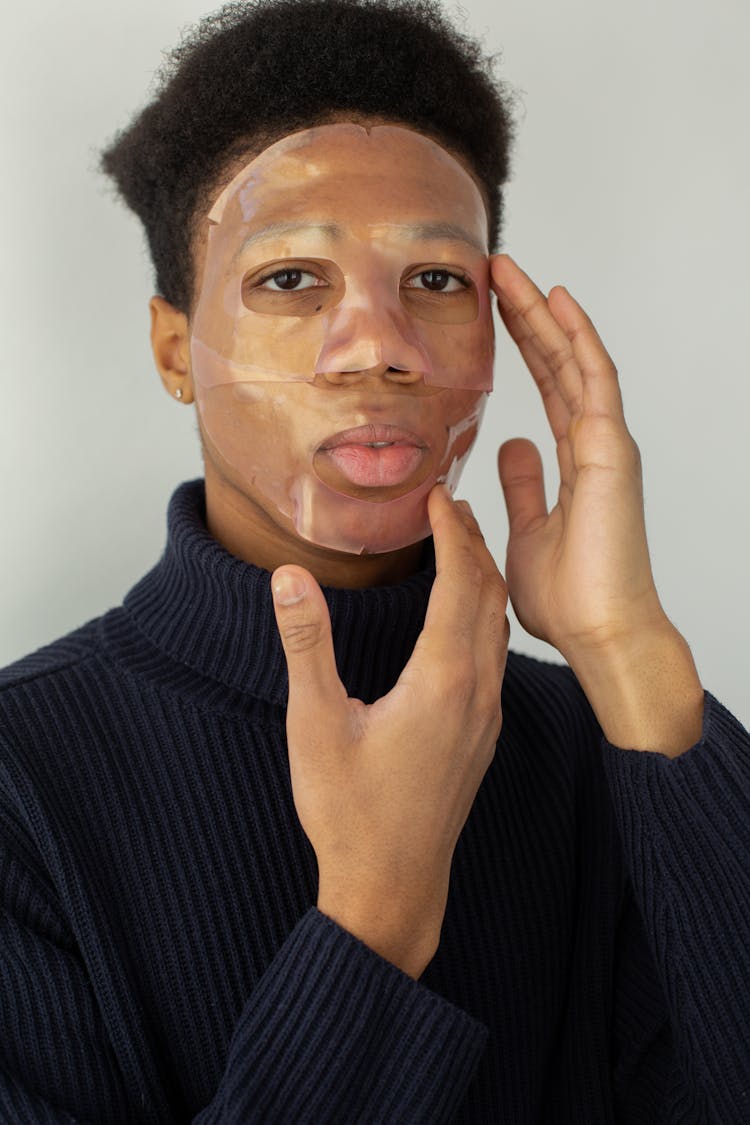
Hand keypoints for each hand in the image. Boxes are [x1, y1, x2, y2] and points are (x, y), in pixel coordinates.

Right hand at [271, 486, 508, 976]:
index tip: (439, 494)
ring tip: (461, 547)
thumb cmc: (351, 813)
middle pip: (489, 597)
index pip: (459, 583)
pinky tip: (463, 620)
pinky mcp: (480, 738)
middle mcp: (476, 693)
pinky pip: (496, 658)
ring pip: (498, 629)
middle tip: (452, 504)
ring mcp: (485, 717)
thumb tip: (291, 578)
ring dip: (483, 580)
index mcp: (441, 681)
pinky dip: (484, 618)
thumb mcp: (315, 724)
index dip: (452, 532)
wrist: (393, 888)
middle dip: (474, 544)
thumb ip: (307, 645)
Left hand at [490, 254, 702, 754]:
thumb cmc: (569, 596)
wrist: (599, 634)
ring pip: (576, 360)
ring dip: (544, 314)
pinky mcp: (611, 452)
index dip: (523, 344)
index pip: (548, 386)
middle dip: (527, 315)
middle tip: (495, 272)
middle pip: (559, 363)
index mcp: (574, 460)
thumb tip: (513, 447)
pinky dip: (578, 339)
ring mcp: (606, 445)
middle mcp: (593, 444)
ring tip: (511, 272)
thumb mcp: (527, 529)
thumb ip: (522, 486)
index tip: (491, 310)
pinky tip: (558, 303)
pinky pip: (595, 382)